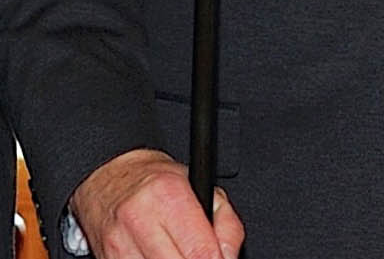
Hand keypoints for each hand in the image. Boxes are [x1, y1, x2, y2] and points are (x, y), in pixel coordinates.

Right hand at [70, 149, 242, 258]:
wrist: (111, 181)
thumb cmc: (160, 182)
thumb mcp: (203, 188)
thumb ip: (226, 223)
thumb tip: (229, 256)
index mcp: (169, 194)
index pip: (199, 249)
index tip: (222, 258)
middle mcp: (139, 218)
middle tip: (202, 254)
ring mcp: (118, 244)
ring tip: (180, 251)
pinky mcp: (107, 258)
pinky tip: (161, 253)